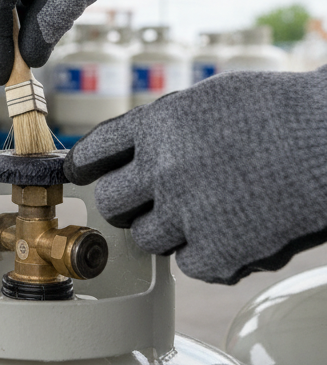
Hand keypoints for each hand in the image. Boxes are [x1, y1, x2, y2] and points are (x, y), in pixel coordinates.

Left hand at [64, 68, 326, 283]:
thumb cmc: (284, 113)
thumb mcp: (209, 100)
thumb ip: (165, 127)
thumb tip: (134, 151)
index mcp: (155, 125)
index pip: (93, 152)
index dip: (84, 166)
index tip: (80, 174)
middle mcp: (161, 168)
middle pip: (110, 202)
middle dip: (126, 204)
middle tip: (153, 201)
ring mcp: (187, 213)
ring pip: (146, 238)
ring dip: (169, 230)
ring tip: (210, 212)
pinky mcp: (217, 252)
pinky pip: (189, 265)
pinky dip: (209, 255)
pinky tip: (238, 231)